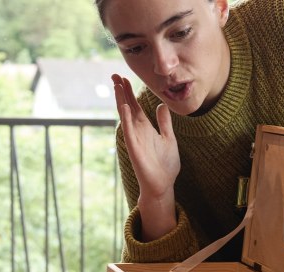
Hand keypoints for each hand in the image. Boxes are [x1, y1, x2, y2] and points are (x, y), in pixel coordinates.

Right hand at [112, 73, 179, 240]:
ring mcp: (134, 139)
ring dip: (120, 100)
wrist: (163, 185)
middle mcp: (138, 131)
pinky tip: (123, 106)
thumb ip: (164, 123)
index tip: (124, 77)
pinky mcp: (134, 148)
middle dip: (121, 91)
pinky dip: (125, 118)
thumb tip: (161, 106)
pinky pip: (128, 131)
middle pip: (127, 106)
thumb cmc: (166, 165)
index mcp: (146, 128)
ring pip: (125, 116)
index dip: (129, 92)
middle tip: (114, 75)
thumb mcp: (169, 138)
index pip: (135, 106)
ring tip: (116, 85)